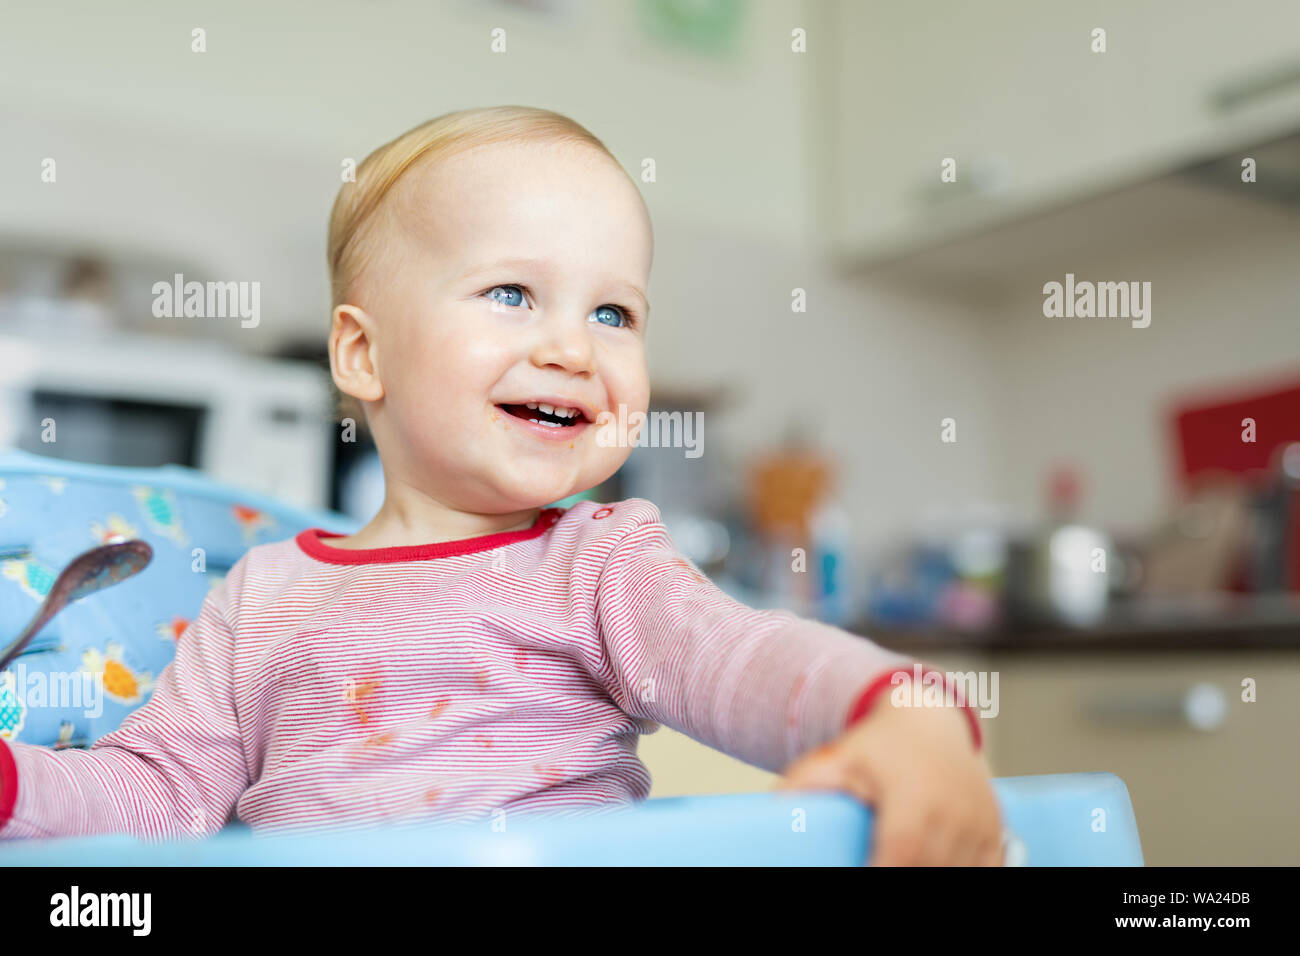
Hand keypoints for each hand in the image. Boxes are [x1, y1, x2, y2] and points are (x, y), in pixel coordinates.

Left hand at [775, 697, 1002, 865]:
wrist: (929, 721)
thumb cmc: (876, 746)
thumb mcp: (837, 759)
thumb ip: (803, 785)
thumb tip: (775, 808)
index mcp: (915, 799)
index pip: (901, 857)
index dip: (880, 871)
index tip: (862, 870)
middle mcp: (955, 814)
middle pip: (929, 872)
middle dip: (902, 873)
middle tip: (870, 862)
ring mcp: (981, 826)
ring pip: (960, 875)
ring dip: (932, 874)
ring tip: (894, 858)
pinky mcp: (995, 835)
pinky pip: (987, 872)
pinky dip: (960, 873)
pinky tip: (933, 862)